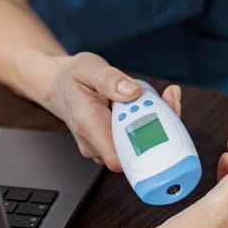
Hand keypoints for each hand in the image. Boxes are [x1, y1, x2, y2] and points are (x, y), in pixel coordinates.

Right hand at [37, 53, 181, 171]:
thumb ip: (110, 79)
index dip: (143, 150)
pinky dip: (150, 125)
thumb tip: (132, 91)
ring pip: (140, 148)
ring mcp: (104, 147)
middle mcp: (95, 143)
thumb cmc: (72, 79)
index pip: (117, 159)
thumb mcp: (88, 67)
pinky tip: (151, 105)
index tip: (160, 124)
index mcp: (88, 126)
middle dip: (159, 128)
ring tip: (154, 97)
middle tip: (167, 97)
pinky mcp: (113, 144)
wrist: (60, 87)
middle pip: (136, 153)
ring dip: (157, 125)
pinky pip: (138, 142)